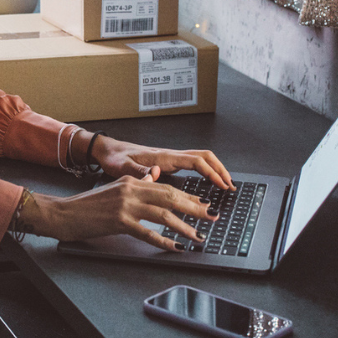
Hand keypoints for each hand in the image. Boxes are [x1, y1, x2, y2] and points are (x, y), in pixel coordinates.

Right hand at [19, 167, 217, 251]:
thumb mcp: (114, 189)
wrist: (64, 214)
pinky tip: (176, 247)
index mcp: (131, 180)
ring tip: (198, 236)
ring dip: (185, 226)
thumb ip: (135, 184)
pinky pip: (148, 233)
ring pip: (163, 215)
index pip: (166, 186)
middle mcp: (130, 189)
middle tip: (211, 216)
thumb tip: (153, 179)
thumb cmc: (87, 206)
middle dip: (194, 208)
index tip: (203, 203)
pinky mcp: (119, 222)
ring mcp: (125, 206)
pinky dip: (165, 241)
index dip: (188, 195)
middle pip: (170, 197)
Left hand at [88, 135, 233, 191]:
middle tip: (230, 186)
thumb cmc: (115, 159)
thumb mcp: (122, 168)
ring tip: (225, 184)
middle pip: (204, 157)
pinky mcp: (168, 162)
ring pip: (201, 159)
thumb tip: (154, 174)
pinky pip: (193, 164)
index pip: (196, 161)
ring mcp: (171, 158)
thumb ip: (138, 172)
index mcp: (163, 157)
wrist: (108, 151)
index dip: (212, 173)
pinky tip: (208, 181)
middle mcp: (170, 155)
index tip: (222, 184)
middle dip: (220, 170)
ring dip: (215, 169)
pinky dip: (206, 171)